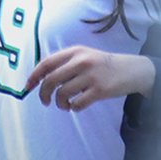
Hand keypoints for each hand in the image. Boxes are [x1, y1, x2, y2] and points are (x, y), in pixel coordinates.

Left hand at [27, 46, 155, 110]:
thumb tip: (40, 78)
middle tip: (45, 102)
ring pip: (62, 94)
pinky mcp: (100, 90)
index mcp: (75, 51)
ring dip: (60, 103)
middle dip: (44, 94)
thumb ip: (65, 63)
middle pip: (51, 80)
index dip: (34, 76)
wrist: (132, 70)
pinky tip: (76, 106)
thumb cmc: (103, 65)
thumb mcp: (85, 55)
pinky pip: (77, 103)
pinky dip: (73, 108)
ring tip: (65, 105)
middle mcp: (81, 61)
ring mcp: (91, 76)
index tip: (28, 87)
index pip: (46, 63)